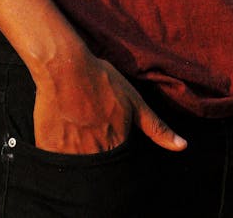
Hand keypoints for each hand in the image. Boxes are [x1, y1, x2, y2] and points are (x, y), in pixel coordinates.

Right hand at [32, 44, 186, 155]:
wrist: (65, 66)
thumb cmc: (101, 80)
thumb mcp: (134, 100)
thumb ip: (157, 127)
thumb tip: (183, 146)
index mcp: (117, 145)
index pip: (119, 164)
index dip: (115, 151)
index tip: (108, 135)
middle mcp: (96, 154)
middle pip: (100, 165)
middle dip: (98, 153)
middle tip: (91, 130)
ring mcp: (71, 153)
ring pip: (79, 166)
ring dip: (80, 153)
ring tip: (78, 131)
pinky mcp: (50, 147)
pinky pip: (56, 161)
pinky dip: (60, 152)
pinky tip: (61, 133)